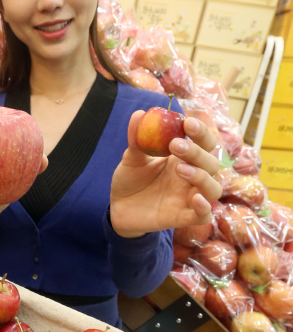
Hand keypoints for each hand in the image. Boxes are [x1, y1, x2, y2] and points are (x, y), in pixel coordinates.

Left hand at [109, 112, 222, 237]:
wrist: (118, 207)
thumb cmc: (130, 179)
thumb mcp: (131, 158)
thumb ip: (136, 139)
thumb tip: (139, 114)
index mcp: (185, 158)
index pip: (205, 142)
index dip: (201, 131)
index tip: (187, 122)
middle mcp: (192, 177)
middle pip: (212, 163)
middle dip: (197, 152)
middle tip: (175, 145)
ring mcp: (188, 197)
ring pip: (214, 188)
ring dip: (202, 177)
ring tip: (180, 169)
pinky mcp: (182, 217)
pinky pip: (204, 216)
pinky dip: (204, 208)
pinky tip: (197, 199)